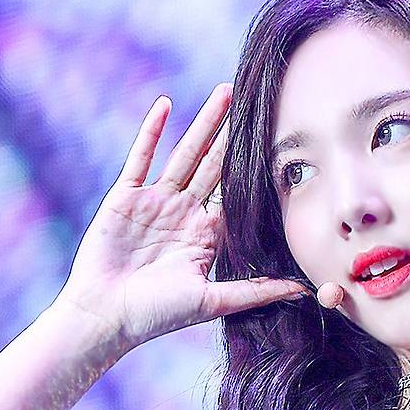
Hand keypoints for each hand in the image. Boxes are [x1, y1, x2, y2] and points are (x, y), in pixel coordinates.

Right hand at [56, 86, 307, 349]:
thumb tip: (303, 291)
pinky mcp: (125, 197)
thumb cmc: (157, 315)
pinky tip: (166, 104)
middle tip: (257, 99)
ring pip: (185, 153)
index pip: (236, 194)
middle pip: (215, 165)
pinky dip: (152, 131)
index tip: (279, 140)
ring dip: (204, 123)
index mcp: (205, 236)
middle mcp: (183, 214)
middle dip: (233, 135)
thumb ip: (256, 291)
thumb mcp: (213, 302)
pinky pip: (141, 157)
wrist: (106, 316)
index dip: (254, 168)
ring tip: (225, 93)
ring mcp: (154, 202)